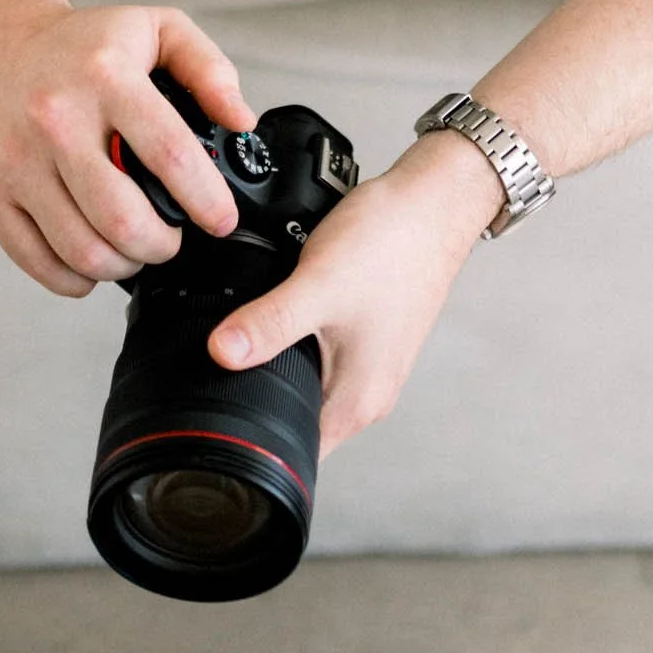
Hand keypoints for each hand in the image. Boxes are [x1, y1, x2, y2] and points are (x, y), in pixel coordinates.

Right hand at [0, 0, 255, 298]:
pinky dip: (75, 277)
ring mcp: (16, 158)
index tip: (221, 220)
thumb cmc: (86, 42)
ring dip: (122, 265)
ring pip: (81, 249)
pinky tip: (93, 256)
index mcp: (105, 76)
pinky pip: (37, 261)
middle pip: (122, 219)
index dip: (207, 200)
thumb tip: (242, 122)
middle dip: (162, 246)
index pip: (170, 155)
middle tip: (173, 239)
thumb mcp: (158, 28)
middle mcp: (56, 117)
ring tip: (135, 248)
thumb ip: (209, 69)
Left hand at [207, 133, 503, 452]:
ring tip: (265, 322)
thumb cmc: (392, 244)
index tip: (217, 413)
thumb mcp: (318, 285)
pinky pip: (324, 350)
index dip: (253, 440)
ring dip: (282, 359)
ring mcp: (372, 362)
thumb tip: (219, 355)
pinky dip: (303, 333)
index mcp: (356, 402)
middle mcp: (368, 391)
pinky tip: (292, 301)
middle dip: (261, 392)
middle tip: (228, 356)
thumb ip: (268, 323)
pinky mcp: (371, 333)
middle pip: (298, 416)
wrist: (435, 201)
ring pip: (310, 379)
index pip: (295, 452)